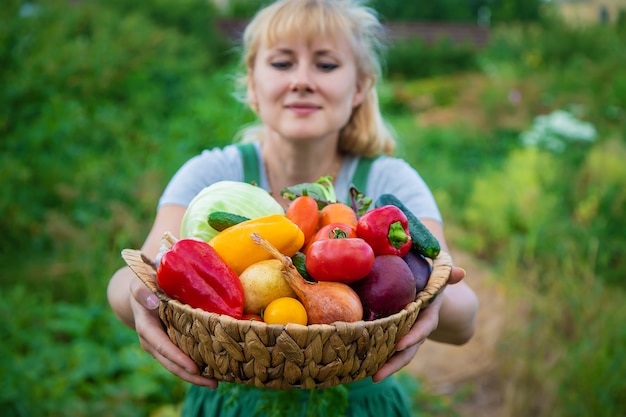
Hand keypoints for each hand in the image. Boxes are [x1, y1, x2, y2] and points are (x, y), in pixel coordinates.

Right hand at [129, 276, 217, 387]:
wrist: (140, 293)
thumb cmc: (143, 285)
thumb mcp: (139, 285)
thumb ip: (142, 292)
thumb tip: (154, 301)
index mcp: (146, 327)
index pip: (161, 345)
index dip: (177, 358)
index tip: (193, 368)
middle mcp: (152, 341)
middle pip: (170, 363)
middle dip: (190, 375)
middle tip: (213, 384)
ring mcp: (161, 346)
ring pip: (176, 366)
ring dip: (194, 377)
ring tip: (215, 383)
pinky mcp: (170, 345)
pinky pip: (181, 359)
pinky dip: (195, 367)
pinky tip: (212, 372)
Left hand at [372, 265, 465, 381]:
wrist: (430, 291)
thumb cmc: (431, 280)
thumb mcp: (439, 276)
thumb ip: (447, 275)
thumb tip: (461, 272)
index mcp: (429, 315)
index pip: (423, 328)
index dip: (413, 337)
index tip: (399, 345)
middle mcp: (418, 329)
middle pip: (408, 351)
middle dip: (394, 364)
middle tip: (377, 376)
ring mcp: (407, 334)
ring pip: (397, 354)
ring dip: (384, 367)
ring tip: (369, 377)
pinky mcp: (395, 335)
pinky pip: (387, 347)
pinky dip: (376, 356)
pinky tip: (361, 364)